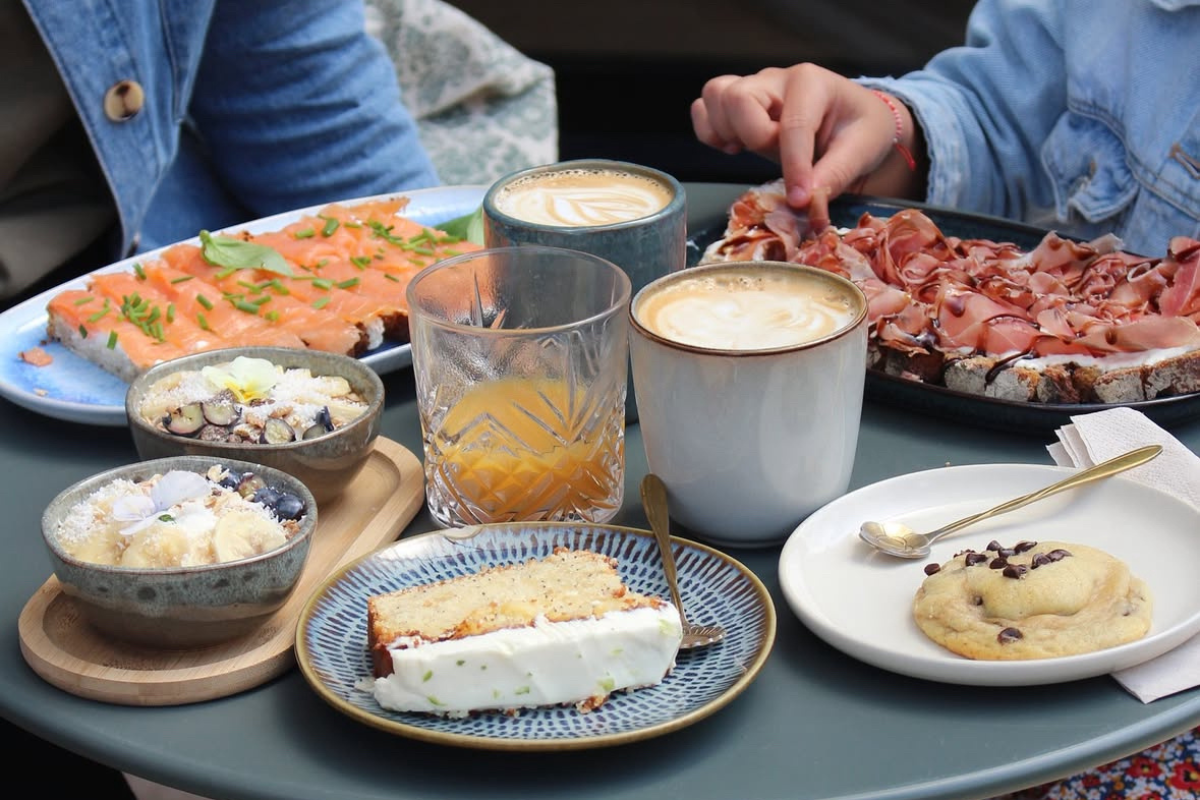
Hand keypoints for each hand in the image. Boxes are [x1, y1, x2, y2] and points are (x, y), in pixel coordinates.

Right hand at [691, 64, 922, 212]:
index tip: (801, 199)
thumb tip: (806, 201)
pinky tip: (734, 146)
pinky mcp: (737, 103)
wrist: (852, 120)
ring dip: (727, 130)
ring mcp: (754, 88)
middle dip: (754, 136)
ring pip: (715, 96)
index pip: (792, 125)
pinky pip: (703, 108)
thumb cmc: (860, 130)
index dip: (794, 167)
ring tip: (751, 149)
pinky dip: (710, 131)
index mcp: (812, 83)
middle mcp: (777, 79)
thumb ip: (835, 174)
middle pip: (738, 99)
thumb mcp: (862, 150)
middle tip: (774, 155)